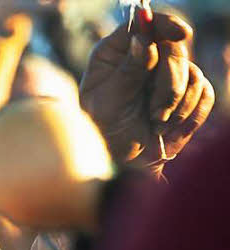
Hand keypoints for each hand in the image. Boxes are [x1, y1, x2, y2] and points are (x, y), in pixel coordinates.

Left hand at [79, 11, 213, 167]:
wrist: (126, 163)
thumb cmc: (106, 133)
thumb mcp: (108, 104)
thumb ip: (126, 72)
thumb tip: (143, 40)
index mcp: (116, 54)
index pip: (143, 23)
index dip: (164, 25)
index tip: (180, 35)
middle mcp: (143, 57)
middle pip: (174, 49)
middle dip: (169, 84)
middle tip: (156, 112)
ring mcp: (168, 73)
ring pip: (193, 73)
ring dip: (176, 105)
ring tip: (156, 123)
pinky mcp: (189, 92)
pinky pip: (205, 93)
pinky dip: (189, 114)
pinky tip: (169, 128)